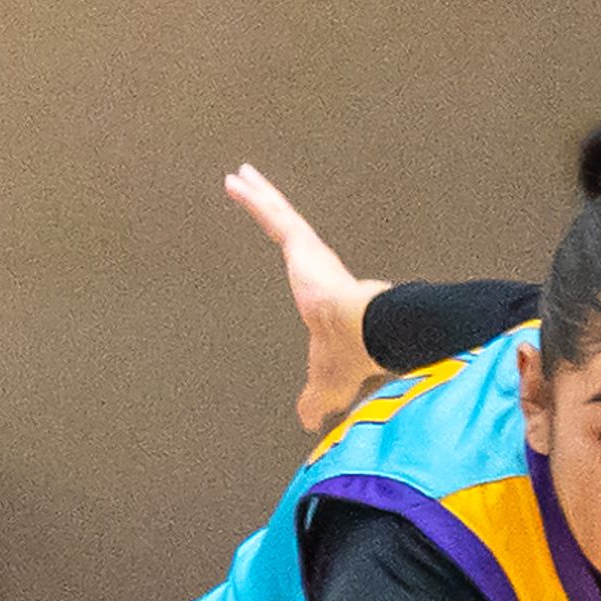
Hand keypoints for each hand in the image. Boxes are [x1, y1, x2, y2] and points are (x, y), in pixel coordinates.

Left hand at [224, 164, 388, 438]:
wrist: (365, 336)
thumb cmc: (352, 359)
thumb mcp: (325, 384)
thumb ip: (315, 399)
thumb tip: (308, 423)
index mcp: (326, 296)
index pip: (308, 270)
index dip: (298, 257)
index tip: (294, 247)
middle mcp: (318, 268)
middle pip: (289, 232)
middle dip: (273, 213)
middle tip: (258, 193)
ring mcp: (310, 253)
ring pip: (278, 215)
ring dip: (259, 194)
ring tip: (239, 176)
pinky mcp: (302, 244)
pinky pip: (272, 213)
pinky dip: (253, 196)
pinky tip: (235, 180)